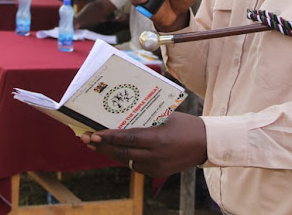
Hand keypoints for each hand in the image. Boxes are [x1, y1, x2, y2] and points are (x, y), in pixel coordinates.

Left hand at [80, 112, 206, 177]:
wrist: (207, 144)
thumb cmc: (187, 125)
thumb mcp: (167, 117)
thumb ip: (146, 120)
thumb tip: (123, 118)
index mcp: (158, 139)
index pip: (128, 138)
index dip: (108, 137)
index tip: (92, 134)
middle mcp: (155, 156)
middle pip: (122, 153)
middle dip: (101, 146)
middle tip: (85, 139)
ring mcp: (156, 167)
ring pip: (126, 161)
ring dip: (111, 152)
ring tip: (95, 144)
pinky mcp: (158, 173)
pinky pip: (136, 166)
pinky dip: (125, 157)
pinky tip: (115, 150)